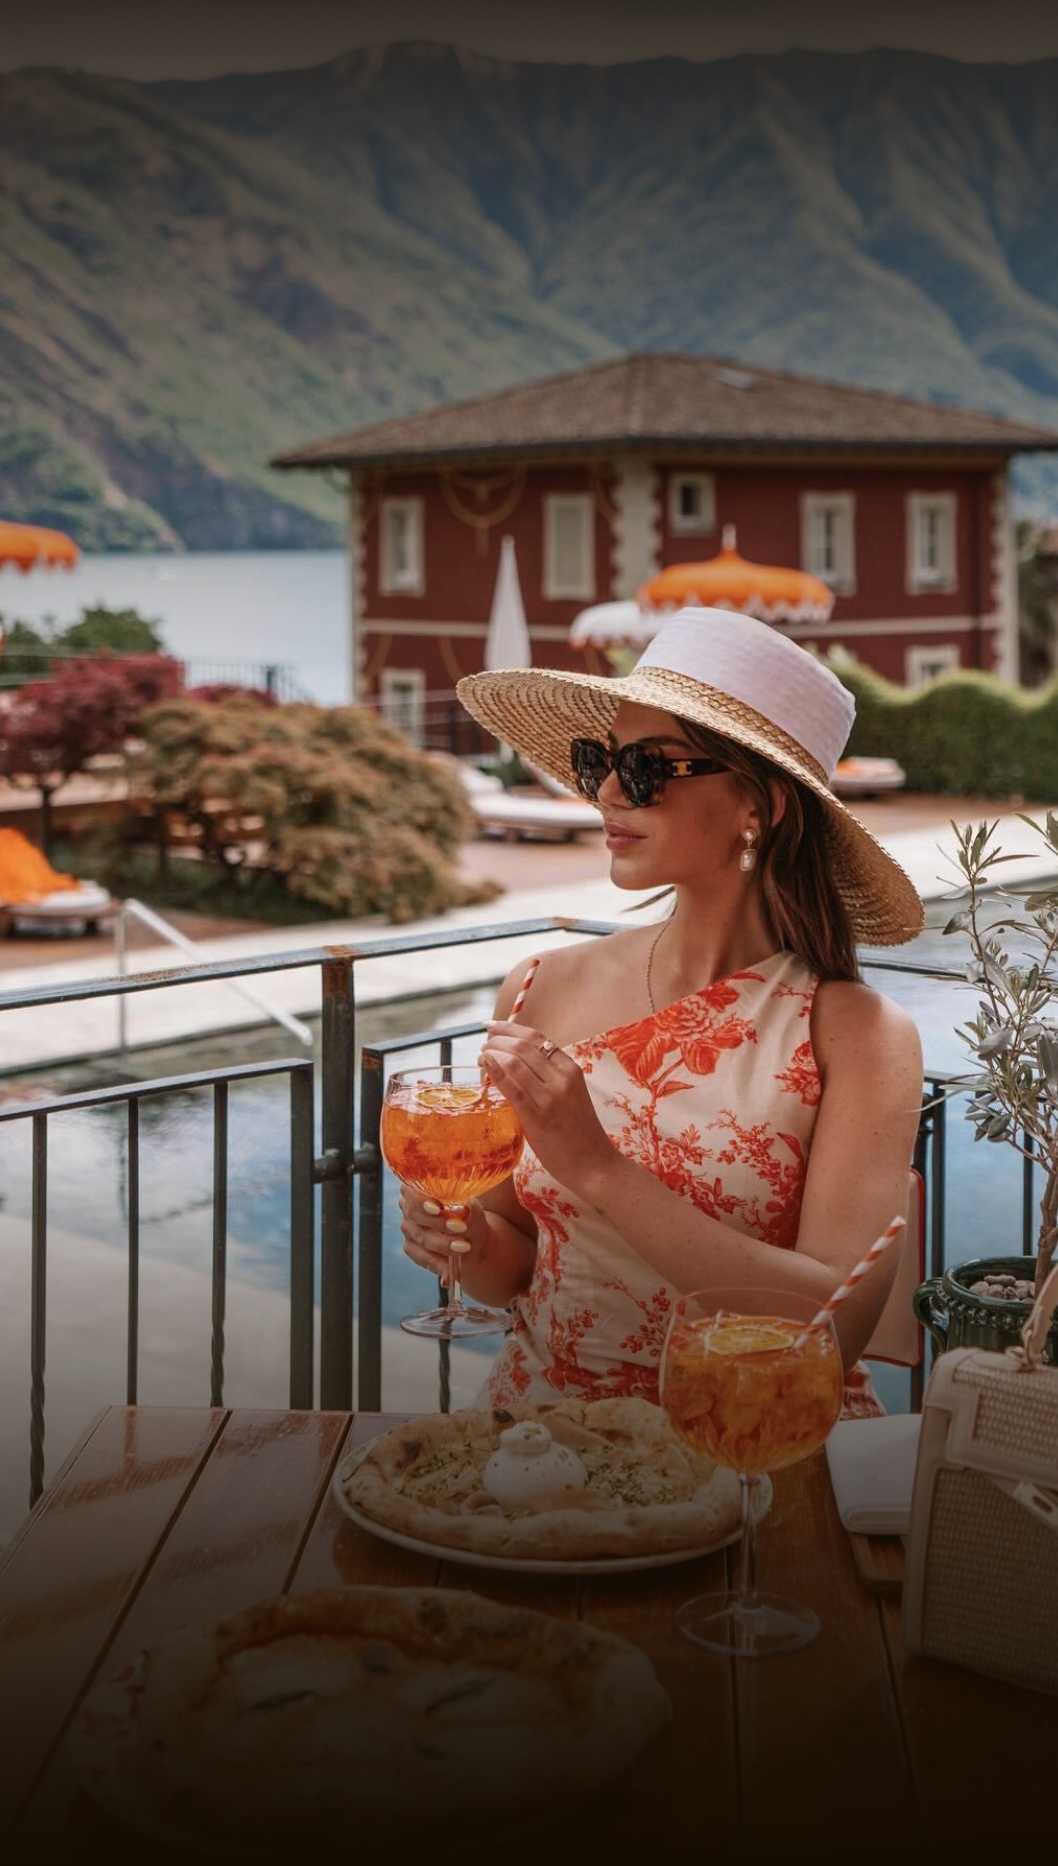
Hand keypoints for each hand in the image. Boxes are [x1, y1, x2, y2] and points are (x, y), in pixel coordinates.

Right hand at [399, 1187, 486, 1289]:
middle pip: (415, 1215)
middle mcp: (409, 1208)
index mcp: (419, 1189)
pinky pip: (423, 1258)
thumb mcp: (475, 1212)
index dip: (421, 1200)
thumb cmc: (470, 1217)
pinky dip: (439, 1265)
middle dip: (439, 1223)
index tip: (438, 1208)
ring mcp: (409, 1229)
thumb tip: (469, 1204)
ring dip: (443, 1245)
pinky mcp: (412, 1248)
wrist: (472, 1238)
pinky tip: (451, 1271)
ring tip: (464, 1248)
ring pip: (421, 1238)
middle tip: (461, 1228)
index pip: (411, 1191)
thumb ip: (471, 1209)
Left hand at [479, 1021, 614, 1191]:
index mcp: (571, 1069)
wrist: (594, 1165)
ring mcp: (551, 1098)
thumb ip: (548, 1077)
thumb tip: (515, 1063)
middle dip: (496, 1041)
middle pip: (522, 1046)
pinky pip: (512, 1088)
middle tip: (483, 1047)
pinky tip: (485, 1066)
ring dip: (492, 1055)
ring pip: (514, 1063)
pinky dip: (495, 1072)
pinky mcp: (538, 1118)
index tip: (491, 1027)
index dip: (509, 1028)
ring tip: (481, 1059)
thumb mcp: (569, 1095)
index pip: (537, 1038)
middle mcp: (562, 1078)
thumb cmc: (579, 1133)